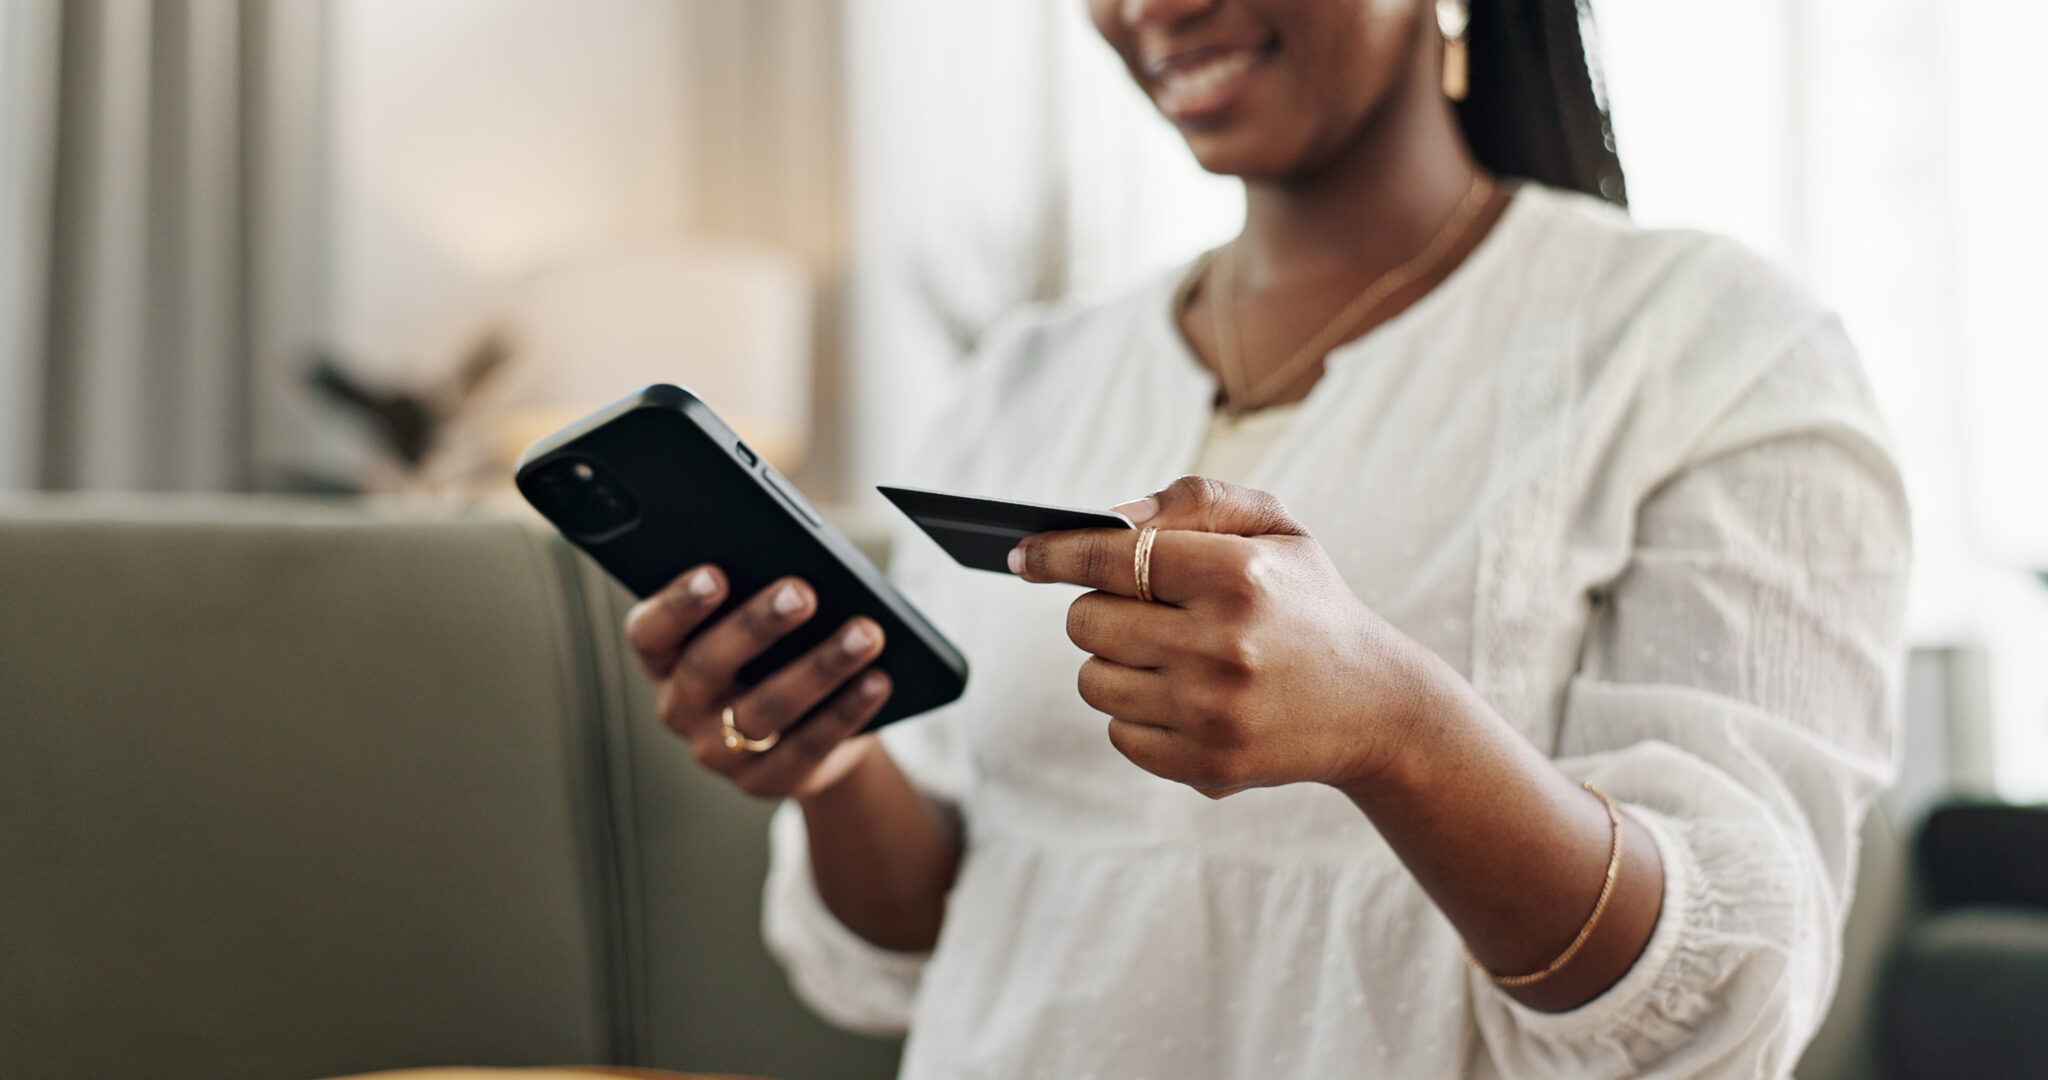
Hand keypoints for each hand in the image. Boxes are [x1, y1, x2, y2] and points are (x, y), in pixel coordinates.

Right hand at [625, 566, 893, 799]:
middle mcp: (680, 707)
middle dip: (757, 626)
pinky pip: (807, 747)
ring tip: (865, 633)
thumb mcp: (756, 623)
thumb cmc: (775, 650)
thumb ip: (756, 593)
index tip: (715, 574)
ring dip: (820, 667)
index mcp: (664, 658)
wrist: (803, 728)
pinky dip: (846, 710)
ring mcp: (718, 752)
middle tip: (803, 592)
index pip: (650, 631)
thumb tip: (798, 571)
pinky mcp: (765, 781)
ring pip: (765, 710)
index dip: (677, 605)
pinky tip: (877, 679)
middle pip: (708, 666)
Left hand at [1010, 476, 1435, 797]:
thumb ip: (1195, 501)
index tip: (1021, 554)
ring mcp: (1211, 712)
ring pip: (1092, 680)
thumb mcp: (1276, 530)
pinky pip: (1117, 734)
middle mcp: (1221, 645)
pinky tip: (1182, 699)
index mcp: (1236, 575)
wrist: (1375, 706)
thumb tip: (1110, 519)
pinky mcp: (1206, 765)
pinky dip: (1135, 714)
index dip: (1056, 552)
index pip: (1111, 557)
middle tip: (1139, 610)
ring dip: (1113, 663)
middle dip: (1100, 609)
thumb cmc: (1308, 605)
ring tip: (1166, 655)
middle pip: (1087, 621)